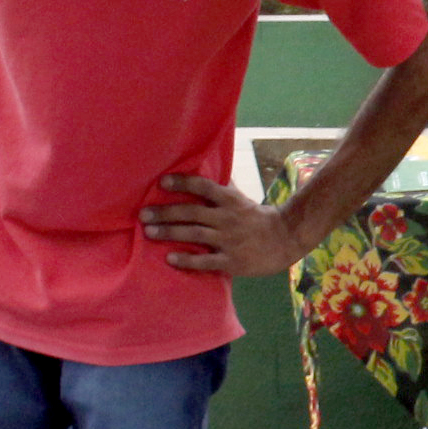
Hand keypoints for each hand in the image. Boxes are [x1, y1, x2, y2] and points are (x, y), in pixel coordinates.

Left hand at [141, 173, 304, 277]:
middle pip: (192, 212)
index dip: (182, 183)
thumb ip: (222, 187)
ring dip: (169, 232)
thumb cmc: (258, 218)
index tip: (161, 182)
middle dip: (165, 213)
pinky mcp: (232, 261)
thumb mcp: (241, 198)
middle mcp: (227, 218)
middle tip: (142, 215)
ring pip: (194, 234)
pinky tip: (169, 259)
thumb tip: (205, 167)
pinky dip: (187, 260)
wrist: (285, 240)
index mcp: (230, 200)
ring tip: (148, 232)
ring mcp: (229, 240)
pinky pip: (205, 261)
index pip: (203, 186)